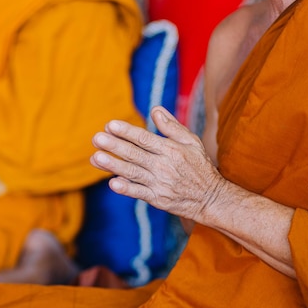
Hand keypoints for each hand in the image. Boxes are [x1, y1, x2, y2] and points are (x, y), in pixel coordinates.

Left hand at [90, 106, 225, 223]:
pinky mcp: (158, 199)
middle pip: (135, 154)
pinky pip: (139, 193)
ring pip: (133, 172)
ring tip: (96, 157)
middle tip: (96, 138)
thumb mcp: (191, 142)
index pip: (144, 138)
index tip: (110, 125)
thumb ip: (171, 126)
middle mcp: (164, 166)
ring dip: (113, 165)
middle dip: (114, 146)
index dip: (127, 132)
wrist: (210, 198)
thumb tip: (154, 109)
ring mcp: (160, 183)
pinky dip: (126, 189)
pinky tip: (113, 183)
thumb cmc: (199, 166)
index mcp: (171, 149)